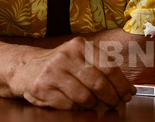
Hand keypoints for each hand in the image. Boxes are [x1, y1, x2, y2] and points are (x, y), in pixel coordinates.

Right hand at [8, 37, 135, 109]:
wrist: (26, 69)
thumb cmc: (59, 66)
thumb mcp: (80, 58)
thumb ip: (103, 69)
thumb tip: (128, 88)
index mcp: (78, 46)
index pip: (109, 67)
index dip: (122, 84)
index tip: (127, 94)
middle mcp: (65, 56)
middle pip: (99, 83)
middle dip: (111, 98)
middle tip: (114, 104)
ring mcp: (52, 72)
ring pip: (85, 97)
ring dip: (92, 105)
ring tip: (90, 103)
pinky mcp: (42, 88)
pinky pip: (69, 106)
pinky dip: (76, 109)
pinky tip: (74, 103)